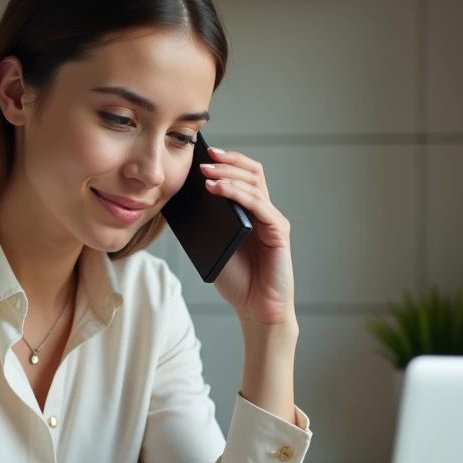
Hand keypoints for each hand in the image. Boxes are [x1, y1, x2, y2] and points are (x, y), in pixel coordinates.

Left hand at [200, 146, 294, 327]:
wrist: (256, 309)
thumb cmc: (237, 281)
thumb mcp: (214, 247)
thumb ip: (207, 225)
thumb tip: (184, 201)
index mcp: (250, 213)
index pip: (243, 176)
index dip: (226, 161)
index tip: (201, 153)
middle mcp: (264, 212)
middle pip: (252, 172)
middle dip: (227, 161)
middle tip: (203, 158)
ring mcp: (272, 220)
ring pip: (254, 184)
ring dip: (228, 175)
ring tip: (205, 173)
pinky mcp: (278, 232)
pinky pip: (258, 204)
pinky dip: (237, 193)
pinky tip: (218, 189)